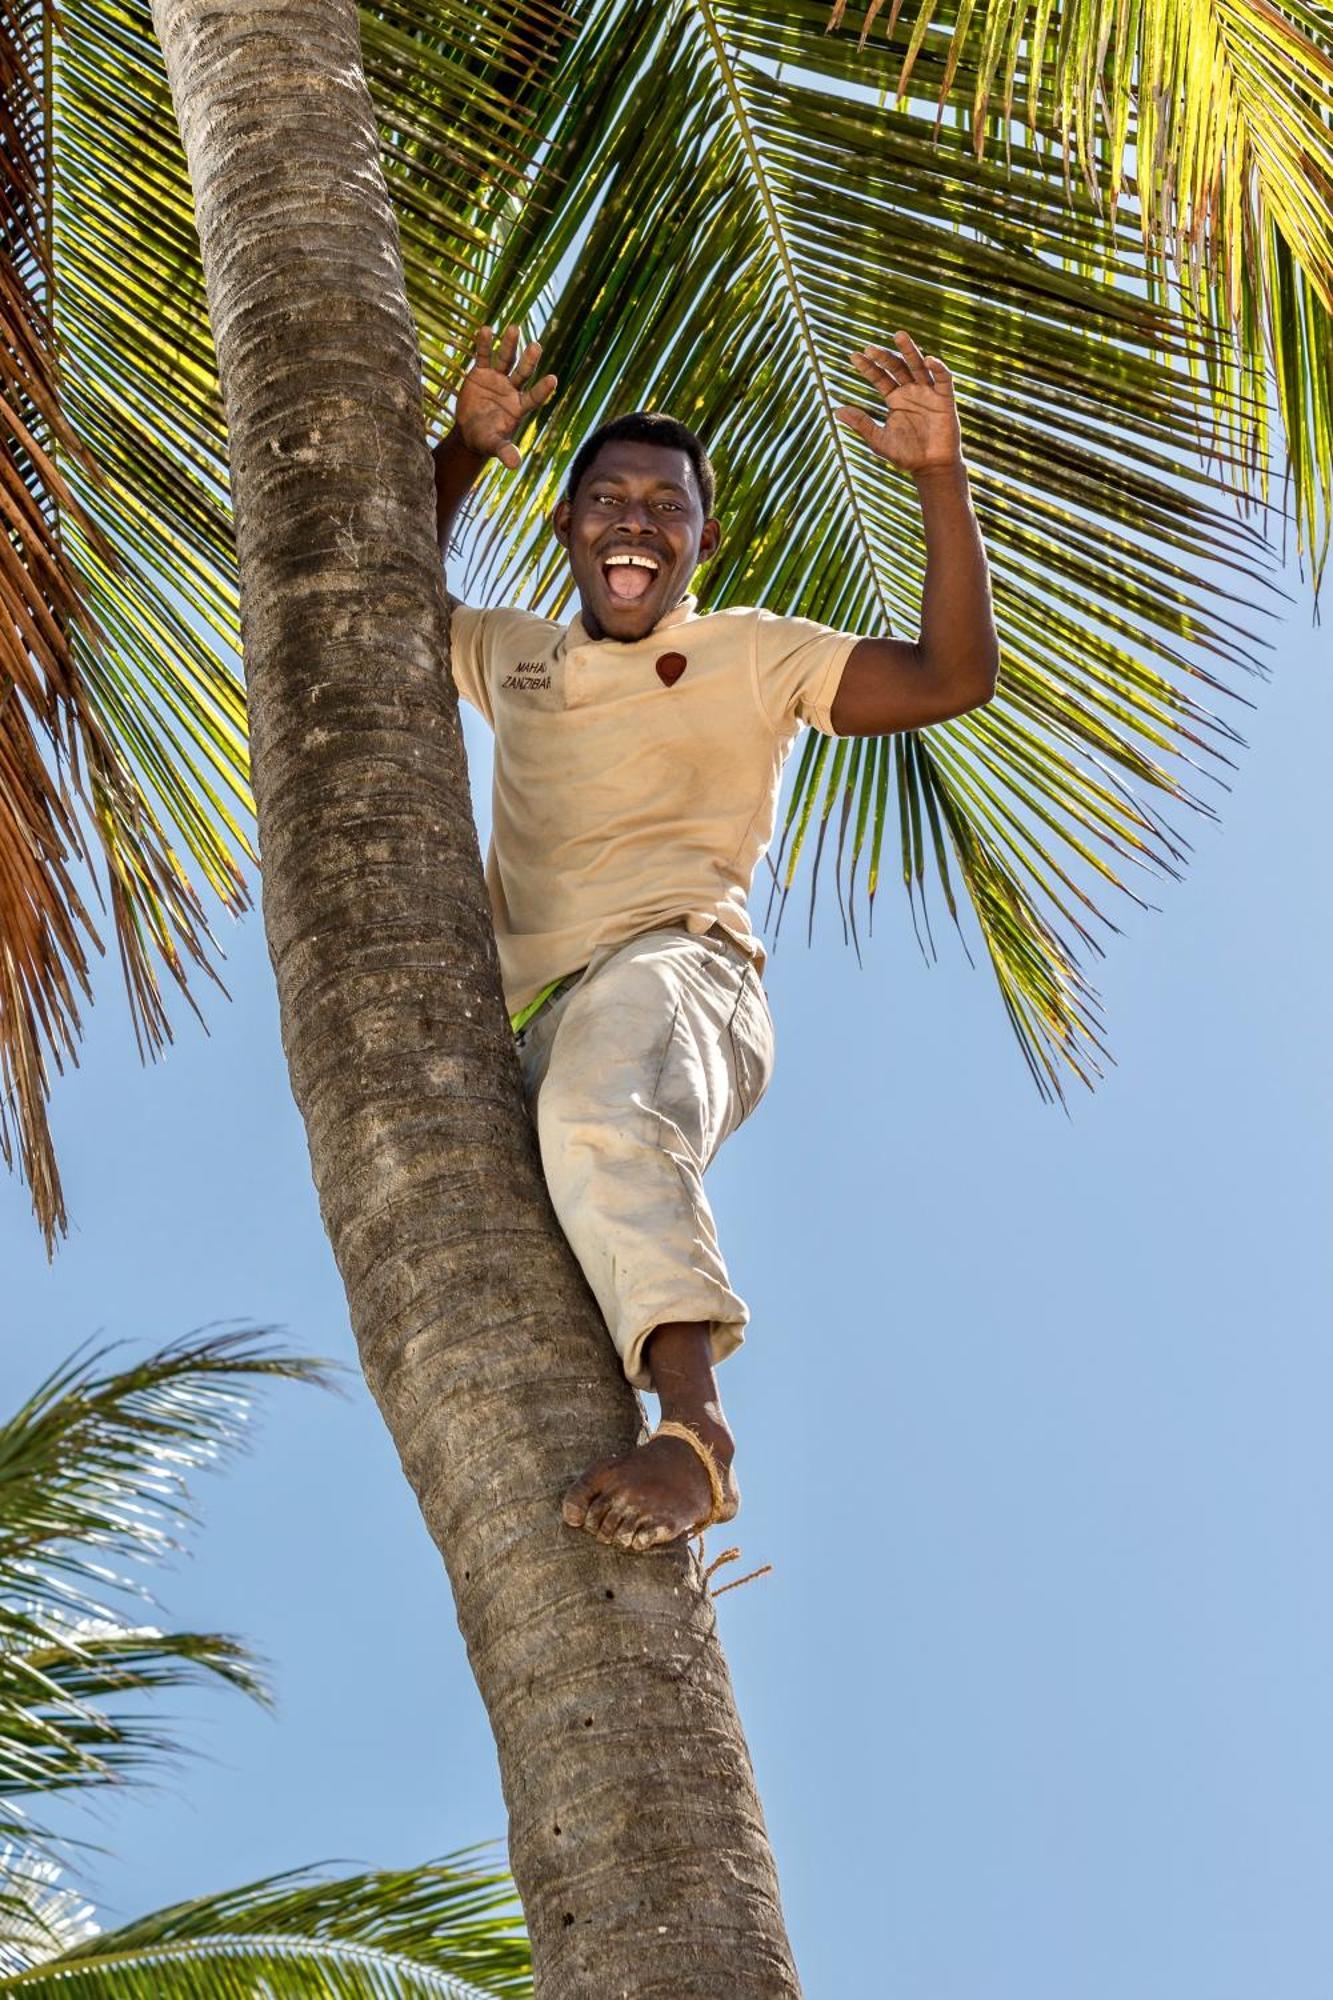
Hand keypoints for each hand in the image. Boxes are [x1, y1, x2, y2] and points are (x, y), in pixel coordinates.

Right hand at [437, 324, 557, 469]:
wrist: (470, 431)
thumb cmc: (486, 439)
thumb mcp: (494, 446)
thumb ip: (505, 452)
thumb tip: (514, 465)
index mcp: (519, 407)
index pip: (534, 396)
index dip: (542, 389)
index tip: (553, 379)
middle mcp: (512, 389)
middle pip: (523, 373)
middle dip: (529, 361)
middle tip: (536, 346)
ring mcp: (497, 379)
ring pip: (505, 359)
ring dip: (509, 345)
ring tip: (514, 328)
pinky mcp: (481, 372)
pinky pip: (483, 356)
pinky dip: (484, 344)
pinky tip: (485, 329)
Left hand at [835, 330, 962, 473]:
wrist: (931, 467)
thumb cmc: (905, 454)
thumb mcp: (879, 440)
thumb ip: (862, 424)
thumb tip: (836, 411)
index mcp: (894, 398)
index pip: (879, 377)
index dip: (868, 367)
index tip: (854, 355)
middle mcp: (910, 391)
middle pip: (897, 367)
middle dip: (884, 356)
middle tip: (870, 347)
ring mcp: (928, 393)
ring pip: (918, 366)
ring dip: (909, 350)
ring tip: (899, 335)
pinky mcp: (945, 399)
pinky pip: (943, 379)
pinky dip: (938, 369)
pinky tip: (929, 360)